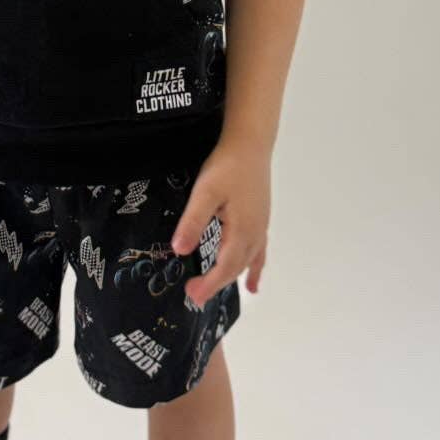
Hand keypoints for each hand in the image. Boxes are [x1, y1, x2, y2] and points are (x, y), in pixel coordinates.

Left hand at [170, 135, 271, 304]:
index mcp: (241, 231)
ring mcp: (260, 227)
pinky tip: (254, 282)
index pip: (224, 267)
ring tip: (214, 292)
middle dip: (216, 284)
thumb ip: (193, 222)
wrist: (251, 144)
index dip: (209, 284)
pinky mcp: (260, 218)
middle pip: (235, 268)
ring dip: (231, 278)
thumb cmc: (227, 166)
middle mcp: (254, 234)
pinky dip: (255, 269)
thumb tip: (179, 251)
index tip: (191, 295)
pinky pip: (259, 252)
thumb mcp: (205, 192)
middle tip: (194, 296)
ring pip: (247, 262)